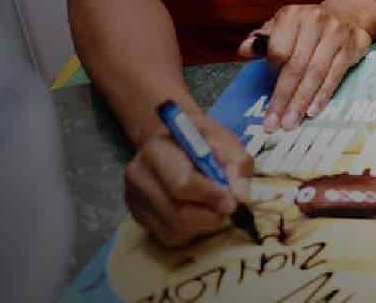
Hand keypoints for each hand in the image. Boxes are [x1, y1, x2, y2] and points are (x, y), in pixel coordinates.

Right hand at [124, 109, 250, 246]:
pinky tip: (200, 214)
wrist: (169, 140)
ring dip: (204, 225)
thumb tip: (240, 196)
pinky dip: (192, 232)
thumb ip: (236, 162)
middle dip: (210, 215)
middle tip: (229, 209)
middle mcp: (138, 176)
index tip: (232, 202)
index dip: (210, 196)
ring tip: (216, 209)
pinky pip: (169, 237)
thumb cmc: (198, 139)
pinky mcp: (139, 217)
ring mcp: (135, 200)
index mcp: (156, 150)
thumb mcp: (222, 138)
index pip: (181, 183)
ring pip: (174, 229)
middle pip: (176, 212)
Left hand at [238, 2, 372, 129]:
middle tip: (273, 123)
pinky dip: (323, 95)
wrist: (347, 14)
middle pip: (296, 65)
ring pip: (316, 73)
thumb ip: (262, 40)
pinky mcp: (352, 46)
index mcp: (292, 16)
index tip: (267, 89)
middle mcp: (315, 21)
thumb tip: (244, 50)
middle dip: (283, 97)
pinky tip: (312, 111)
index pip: (278, 49)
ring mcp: (336, 33)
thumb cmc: (307, 27)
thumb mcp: (282, 26)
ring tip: (290, 122)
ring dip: (301, 101)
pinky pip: (335, 75)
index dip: (272, 70)